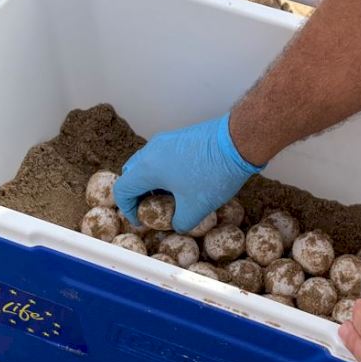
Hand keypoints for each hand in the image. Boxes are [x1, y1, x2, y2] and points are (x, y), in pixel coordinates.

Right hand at [114, 114, 263, 233]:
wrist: (238, 141)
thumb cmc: (214, 174)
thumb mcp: (196, 208)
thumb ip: (180, 222)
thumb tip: (177, 224)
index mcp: (147, 168)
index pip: (122, 190)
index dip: (127, 210)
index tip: (141, 221)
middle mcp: (151, 151)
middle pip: (131, 175)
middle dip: (138, 195)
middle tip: (153, 210)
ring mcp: (165, 141)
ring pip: (146, 165)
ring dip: (151, 184)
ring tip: (170, 199)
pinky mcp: (179, 137)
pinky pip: (161, 157)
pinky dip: (163, 173)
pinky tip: (183, 183)